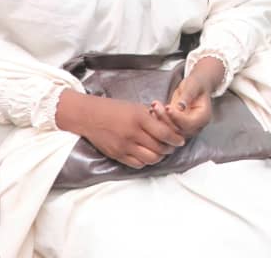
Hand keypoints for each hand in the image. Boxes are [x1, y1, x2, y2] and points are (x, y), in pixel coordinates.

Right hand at [56, 90, 185, 168]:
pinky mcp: (117, 155)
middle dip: (169, 149)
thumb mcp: (136, 107)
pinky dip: (145, 161)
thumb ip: (152, 118)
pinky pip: (137, 164)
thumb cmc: (114, 108)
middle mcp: (133, 133)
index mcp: (140, 118)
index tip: (180, 141)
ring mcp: (124, 146)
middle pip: (159, 148)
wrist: (89, 116)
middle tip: (172, 147)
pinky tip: (146, 155)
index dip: (175, 139)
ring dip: (158, 157)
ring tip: (160, 152)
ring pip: (150, 159)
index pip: (164, 133)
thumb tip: (169, 127)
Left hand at [155, 56, 223, 138]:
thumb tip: (181, 107)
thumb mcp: (193, 85)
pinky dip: (158, 121)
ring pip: (170, 131)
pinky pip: (166, 128)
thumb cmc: (196, 84)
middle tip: (156, 105)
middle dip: (165, 119)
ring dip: (160, 120)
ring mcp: (186, 128)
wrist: (195, 86)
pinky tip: (152, 111)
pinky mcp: (176, 127)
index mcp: (204, 117)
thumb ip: (188, 96)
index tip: (167, 107)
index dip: (177, 117)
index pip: (189, 123)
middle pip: (178, 130)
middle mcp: (196, 126)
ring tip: (154, 105)